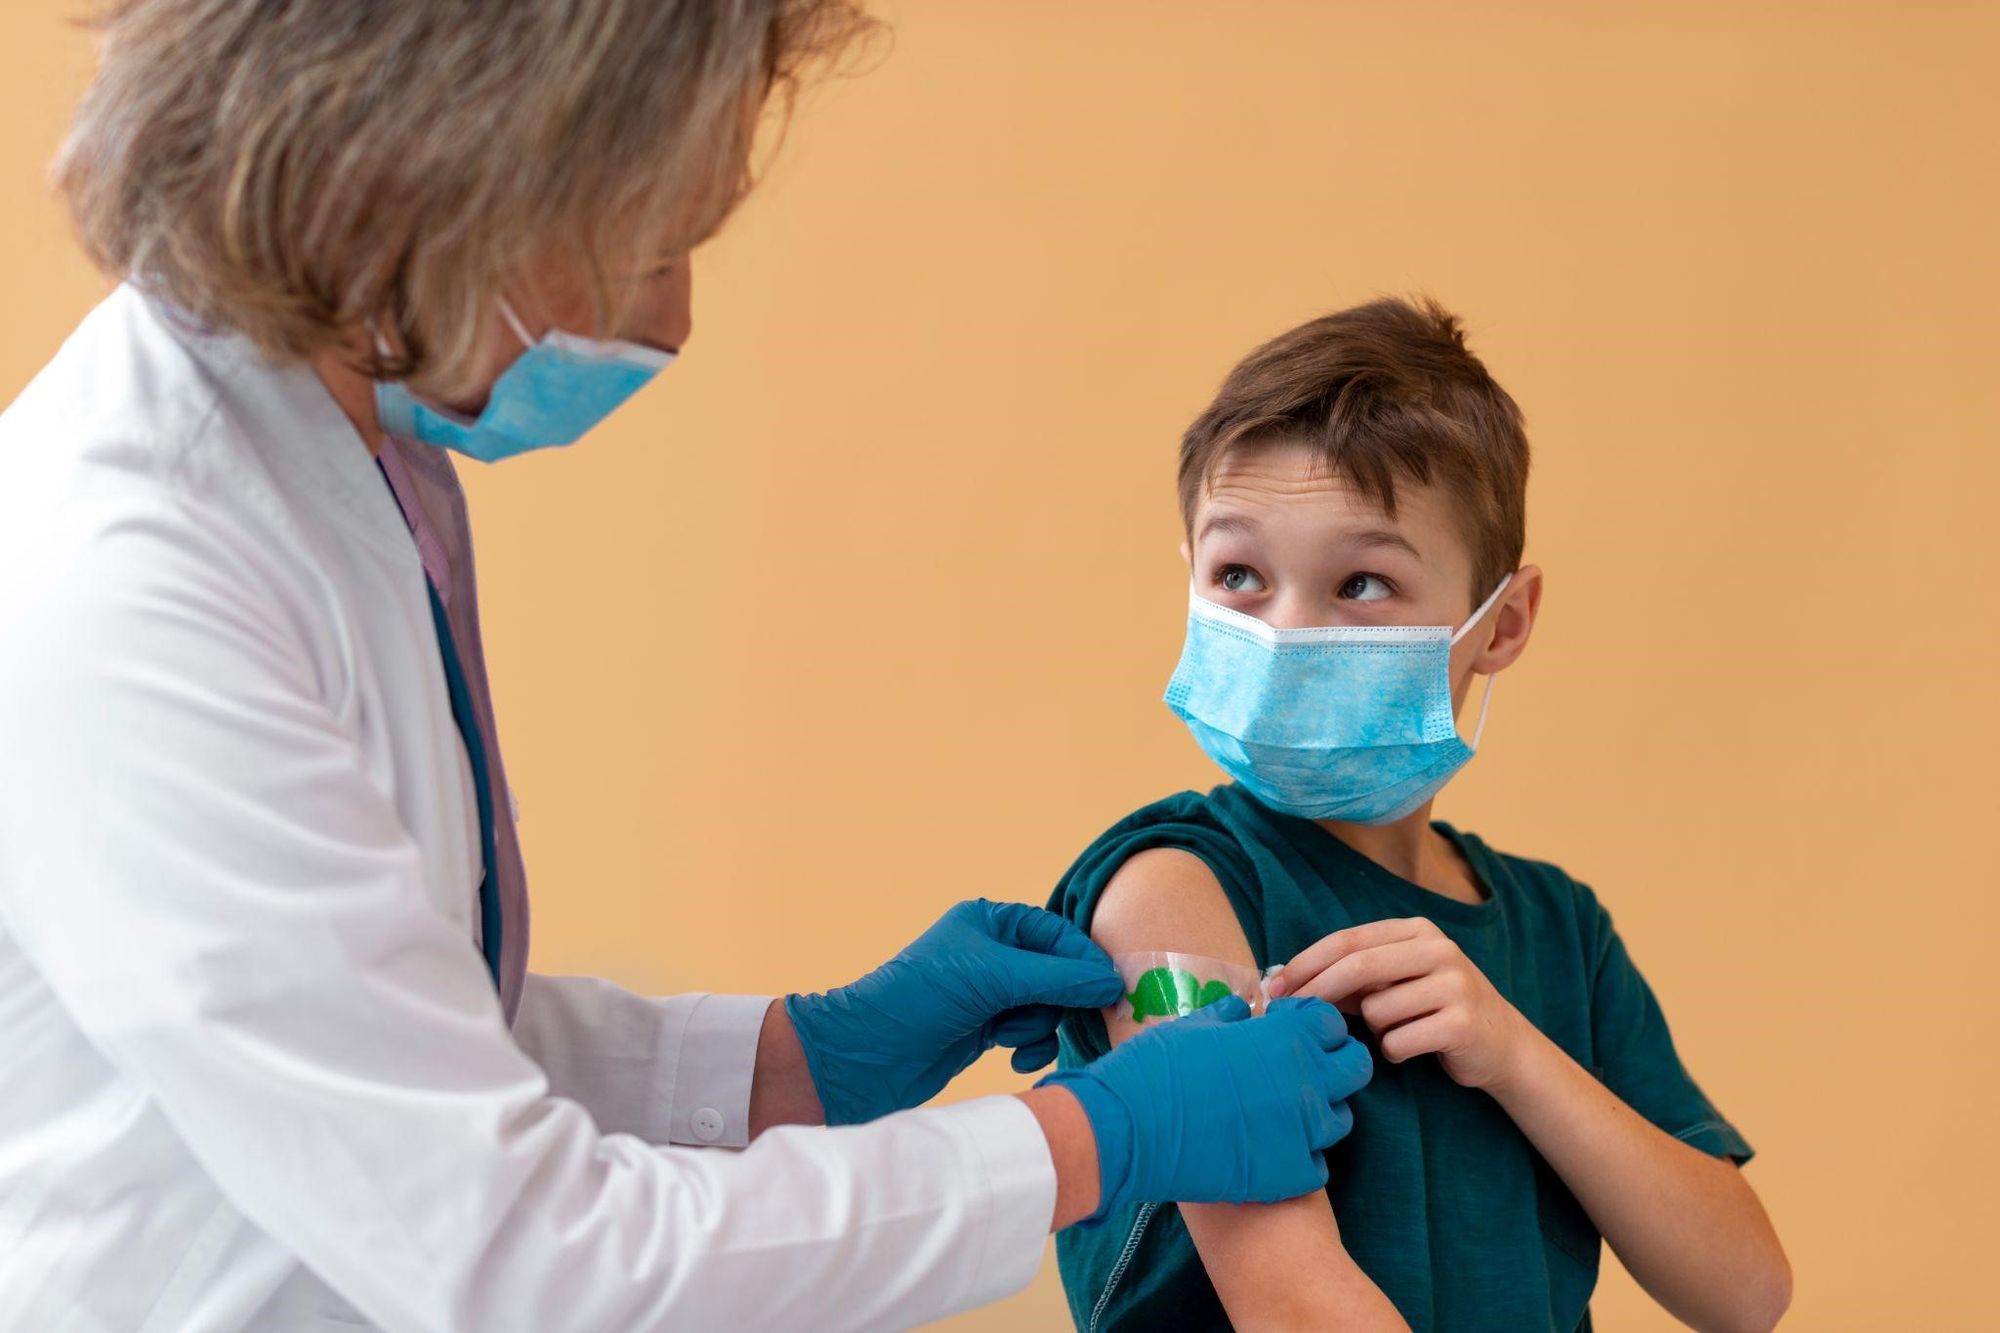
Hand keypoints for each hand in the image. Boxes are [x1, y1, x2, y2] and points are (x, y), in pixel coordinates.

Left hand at [785, 899, 1122, 1124]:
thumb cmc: (918, 999)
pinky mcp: (984, 1030)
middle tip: (1069, 1020)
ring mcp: (988, 993)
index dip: (1083, 961)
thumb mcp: (991, 978)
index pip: (1056, 934)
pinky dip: (1028, 1047)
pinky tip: (1013, 1057)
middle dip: (1059, 1000)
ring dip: (1037, 1026)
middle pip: (1057, 973)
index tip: (1110, 989)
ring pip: (1046, 1007)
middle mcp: (991, 954)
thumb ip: (1057, 979)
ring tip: (1011, 1036)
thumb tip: (1111, 982)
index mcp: (990, 923)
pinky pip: (1029, 1034)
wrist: (866, 1056)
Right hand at [1040, 995, 1370, 1218]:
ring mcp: (1303, 1132)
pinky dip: (1298, 1159)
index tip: (1289, 1032)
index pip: (1332, 1023)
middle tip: (1302, 1070)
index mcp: (1286, 1036)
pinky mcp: (1289, 1175)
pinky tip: (1268, 1151)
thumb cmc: (1156, 1067)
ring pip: (1338, 1120)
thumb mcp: (1194, 1024)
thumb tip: (1245, 1011)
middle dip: (1335, 1064)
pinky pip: (1315, 1166)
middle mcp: (1306, 1081)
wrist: (1129, 1129)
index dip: (1312, 1025)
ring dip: (1317, 1113)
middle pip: (1356, 1068)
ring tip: (1281, 1115)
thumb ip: (1232, 1014)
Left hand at [1270, 917, 1528, 1090]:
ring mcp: (1454, 985)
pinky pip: (1398, 1042)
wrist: (1500, 1043)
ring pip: (1377, 1011)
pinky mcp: (1461, 1023)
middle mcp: (1439, 950)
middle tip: (1289, 1013)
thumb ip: (1352, 975)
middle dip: (1317, 991)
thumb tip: (1287, 981)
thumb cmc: (1432, 1008)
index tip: (1274, 985)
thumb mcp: (1396, 981)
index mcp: (1418, 930)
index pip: (1348, 940)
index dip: (1306, 962)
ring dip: (1373, 1030)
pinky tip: (1413, 1048)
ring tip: (1397, 1031)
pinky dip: (1394, 1052)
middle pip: (1358, 967)